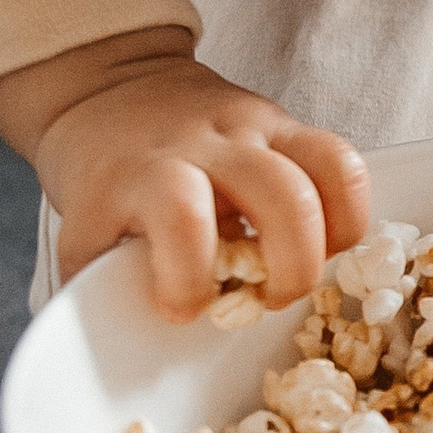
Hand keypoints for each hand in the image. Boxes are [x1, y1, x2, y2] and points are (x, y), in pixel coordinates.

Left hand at [0, 30, 369, 318]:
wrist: (112, 89)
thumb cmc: (104, 172)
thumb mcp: (84, 225)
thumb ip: (105, 278)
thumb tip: (126, 343)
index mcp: (146, 173)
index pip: (183, 219)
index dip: (192, 279)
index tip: (184, 307)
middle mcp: (208, 145)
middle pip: (283, 197)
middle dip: (291, 270)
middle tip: (266, 300)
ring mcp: (255, 127)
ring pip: (327, 173)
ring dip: (328, 241)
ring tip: (300, 270)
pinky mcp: (286, 121)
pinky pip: (343, 161)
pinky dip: (348, 211)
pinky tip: (322, 238)